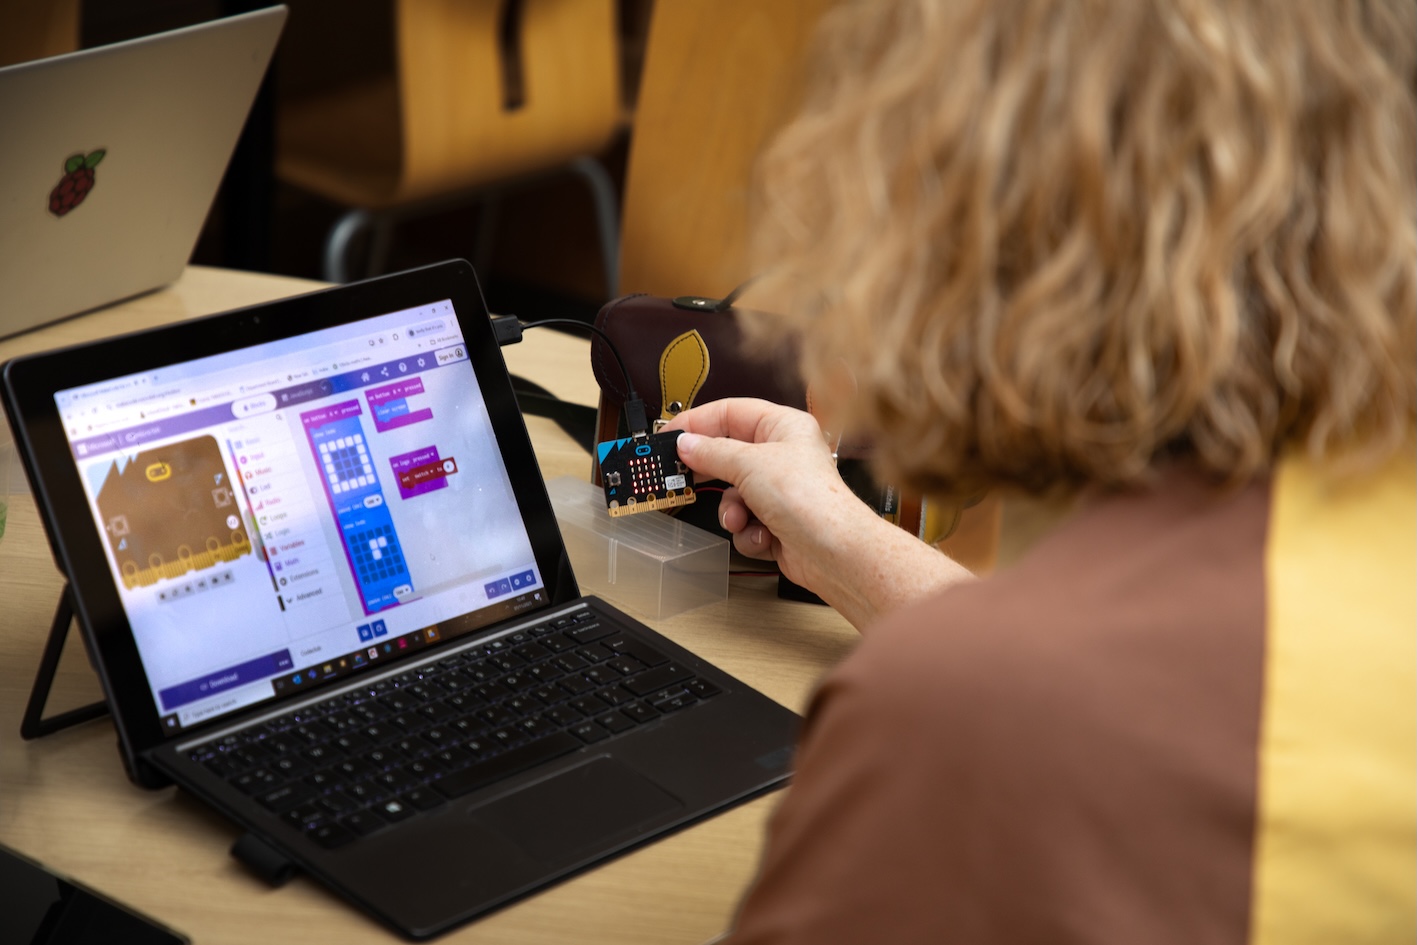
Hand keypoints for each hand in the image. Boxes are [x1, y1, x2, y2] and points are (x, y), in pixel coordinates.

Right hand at [667, 399, 973, 629]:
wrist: (834, 553)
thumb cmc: (809, 500)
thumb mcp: (749, 464)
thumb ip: (711, 452)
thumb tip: (686, 444)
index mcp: (783, 427)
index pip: (730, 413)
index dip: (697, 423)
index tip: (669, 435)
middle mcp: (782, 456)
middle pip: (729, 456)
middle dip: (711, 473)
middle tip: (681, 476)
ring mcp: (779, 491)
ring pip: (733, 495)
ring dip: (732, 511)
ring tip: (741, 518)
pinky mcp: (777, 522)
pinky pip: (744, 522)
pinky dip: (748, 532)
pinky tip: (762, 536)